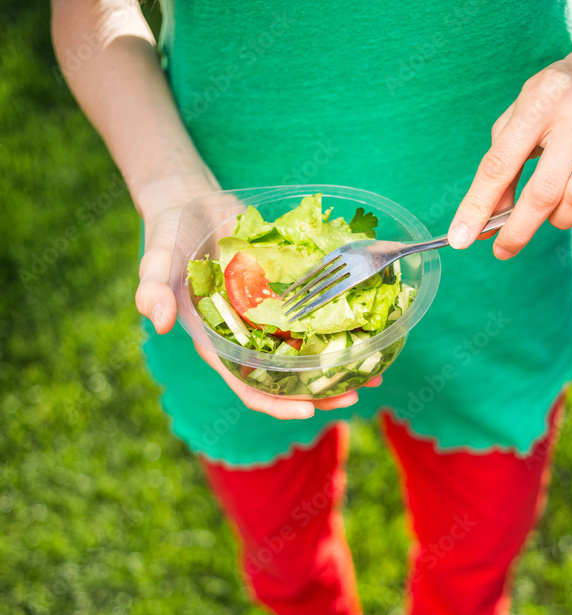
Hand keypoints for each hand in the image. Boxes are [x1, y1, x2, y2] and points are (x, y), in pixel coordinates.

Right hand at [134, 170, 379, 418]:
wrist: (189, 203)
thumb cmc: (169, 236)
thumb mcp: (157, 259)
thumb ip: (153, 287)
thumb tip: (159, 319)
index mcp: (217, 342)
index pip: (248, 385)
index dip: (276, 403)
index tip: (306, 410)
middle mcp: (246, 336)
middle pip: (287, 377)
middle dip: (320, 391)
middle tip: (355, 392)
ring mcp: (268, 315)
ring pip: (307, 349)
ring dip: (337, 361)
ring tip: (374, 368)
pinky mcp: (284, 291)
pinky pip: (314, 313)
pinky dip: (338, 321)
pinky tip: (367, 323)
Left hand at [447, 32, 571, 258]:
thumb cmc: (553, 104)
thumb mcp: (517, 122)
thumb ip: (500, 170)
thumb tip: (486, 224)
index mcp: (538, 103)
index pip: (500, 163)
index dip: (478, 205)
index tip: (461, 237)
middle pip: (544, 191)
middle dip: (517, 229)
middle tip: (502, 249)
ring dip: (558, 218)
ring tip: (552, 208)